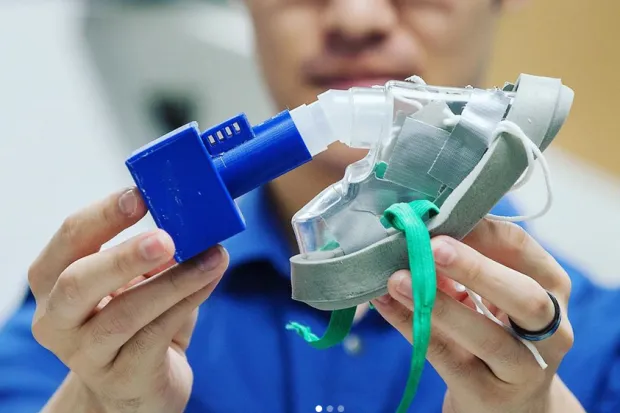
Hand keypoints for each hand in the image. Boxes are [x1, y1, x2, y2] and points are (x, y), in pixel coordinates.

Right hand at [29, 187, 228, 412]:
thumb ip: (156, 253)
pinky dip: (186, 302)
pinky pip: (154, 335)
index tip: (141, 196)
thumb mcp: (139, 280)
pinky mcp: (120, 378)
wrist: (139, 385)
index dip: (104, 215)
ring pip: (124, 314)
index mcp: (55, 281)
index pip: (70, 239)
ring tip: (212, 257)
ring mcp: (85, 354)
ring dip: (174, 281)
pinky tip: (209, 279)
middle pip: (78, 282)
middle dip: (124, 256)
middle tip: (166, 239)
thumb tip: (195, 220)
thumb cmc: (139, 322)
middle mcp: (58, 319)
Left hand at [371, 219, 584, 412]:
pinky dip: (411, 326)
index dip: (480, 230)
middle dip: (475, 268)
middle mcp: (551, 330)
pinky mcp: (486, 394)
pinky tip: (385, 304)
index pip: (521, 249)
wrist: (509, 402)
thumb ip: (467, 262)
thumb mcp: (494, 294)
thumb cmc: (498, 330)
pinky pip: (446, 357)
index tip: (441, 216)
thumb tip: (419, 228)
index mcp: (551, 288)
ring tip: (396, 279)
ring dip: (437, 303)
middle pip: (523, 296)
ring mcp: (522, 369)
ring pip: (486, 335)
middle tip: (431, 247)